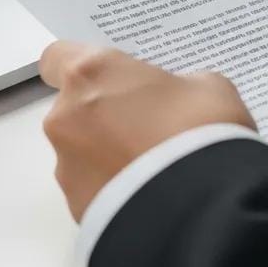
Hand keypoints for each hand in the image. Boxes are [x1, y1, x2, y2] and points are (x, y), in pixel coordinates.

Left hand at [40, 43, 254, 220]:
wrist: (202, 209)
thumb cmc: (201, 130)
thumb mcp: (208, 87)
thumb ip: (178, 85)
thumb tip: (174, 101)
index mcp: (92, 74)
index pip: (58, 57)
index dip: (86, 69)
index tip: (114, 78)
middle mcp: (66, 117)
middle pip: (74, 108)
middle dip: (108, 115)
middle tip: (153, 125)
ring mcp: (67, 167)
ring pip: (83, 151)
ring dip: (111, 154)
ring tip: (158, 166)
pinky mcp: (76, 208)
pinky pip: (94, 188)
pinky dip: (116, 188)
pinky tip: (152, 192)